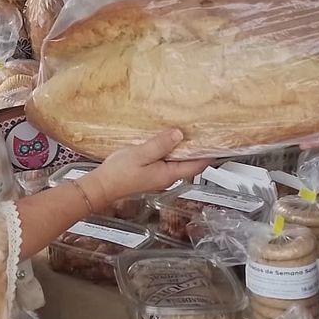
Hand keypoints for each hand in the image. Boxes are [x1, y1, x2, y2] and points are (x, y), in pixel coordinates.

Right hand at [86, 129, 211, 208]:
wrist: (102, 186)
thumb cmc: (119, 173)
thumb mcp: (141, 154)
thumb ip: (161, 144)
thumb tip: (179, 134)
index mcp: (169, 174)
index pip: (197, 166)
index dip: (208, 153)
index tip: (215, 140)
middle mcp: (167, 177)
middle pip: (189, 163)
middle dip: (196, 149)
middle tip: (201, 131)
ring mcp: (159, 176)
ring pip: (178, 162)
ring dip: (182, 149)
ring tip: (185, 132)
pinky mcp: (150, 173)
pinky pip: (166, 161)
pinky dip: (170, 151)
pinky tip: (165, 141)